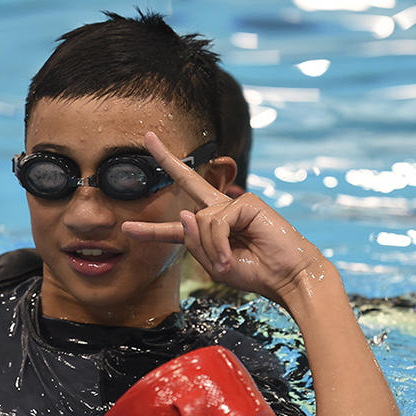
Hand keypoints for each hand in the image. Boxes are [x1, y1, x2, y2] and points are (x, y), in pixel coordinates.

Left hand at [123, 132, 328, 306]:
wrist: (289, 277)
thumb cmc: (256, 273)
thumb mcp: (215, 265)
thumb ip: (194, 243)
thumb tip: (185, 213)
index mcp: (212, 230)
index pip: (177, 226)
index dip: (151, 228)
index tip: (127, 227)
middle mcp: (221, 211)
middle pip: (189, 182)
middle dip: (166, 160)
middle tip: (148, 137)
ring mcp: (235, 203)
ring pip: (200, 221)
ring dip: (209, 247)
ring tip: (226, 264)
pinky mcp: (247, 202)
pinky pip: (216, 222)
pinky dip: (218, 243)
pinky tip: (229, 258)